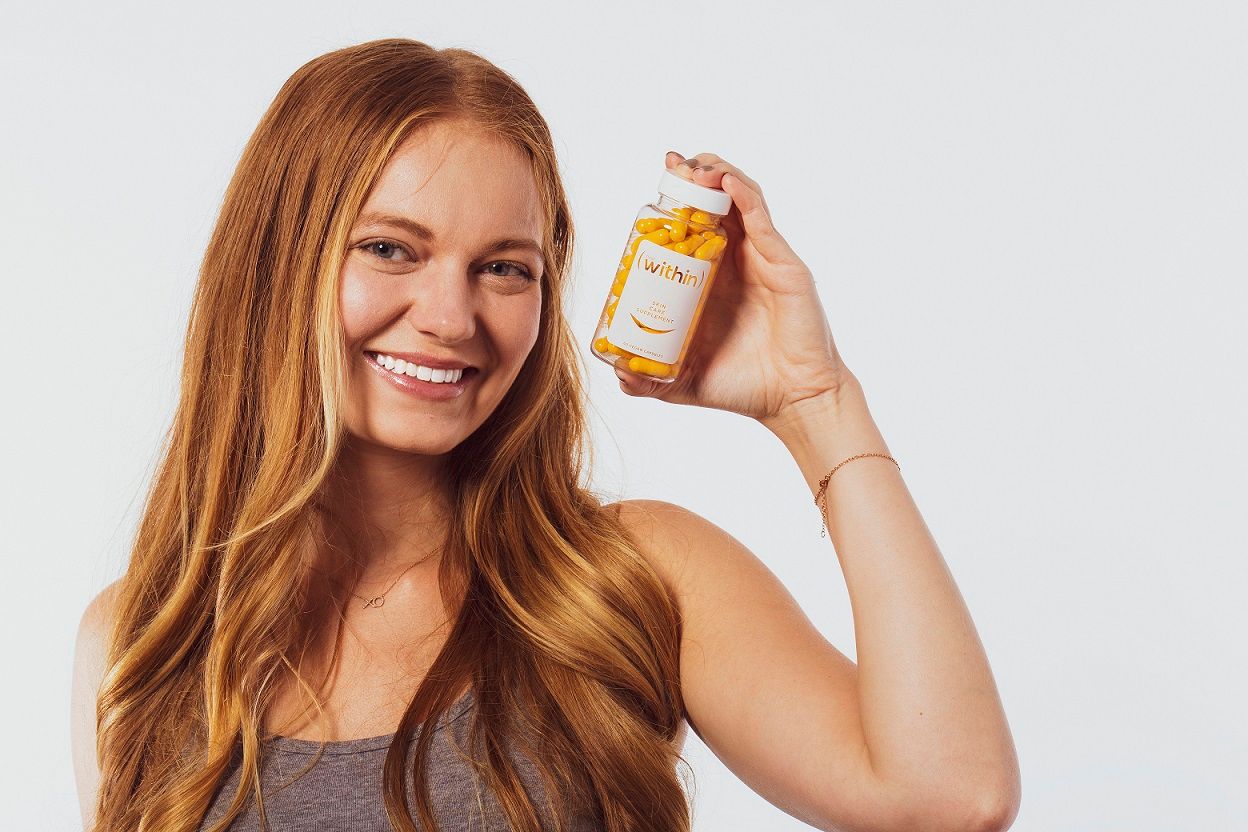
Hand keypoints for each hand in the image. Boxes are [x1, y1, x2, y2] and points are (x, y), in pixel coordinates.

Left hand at [611, 151, 852, 422]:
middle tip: (670, 166)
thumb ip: (649, 380)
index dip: (675, 207)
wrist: (793, 401)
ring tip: (691, 165)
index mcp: (715, 281)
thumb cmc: (746, 387)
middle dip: (692, 180)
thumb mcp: (684, 382)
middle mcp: (739, 263)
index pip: (693, 231)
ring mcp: (763, 259)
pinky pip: (762, 218)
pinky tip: (723, 180)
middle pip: (716, 205)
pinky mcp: (783, 263)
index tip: (653, 193)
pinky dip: (743, 193)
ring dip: (715, 174)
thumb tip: (618, 374)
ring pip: (740, 200)